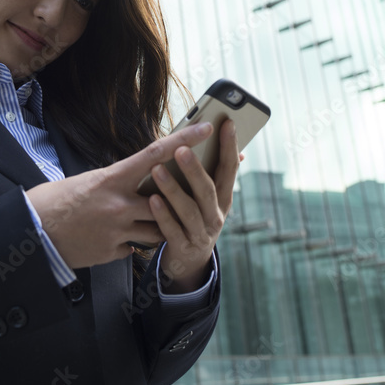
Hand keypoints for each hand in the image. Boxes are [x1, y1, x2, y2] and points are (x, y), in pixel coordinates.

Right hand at [25, 122, 217, 268]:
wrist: (32, 232)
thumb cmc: (57, 201)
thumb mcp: (89, 181)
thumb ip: (118, 180)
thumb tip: (141, 175)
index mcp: (112, 178)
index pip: (156, 154)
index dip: (185, 139)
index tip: (207, 128)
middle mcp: (118, 204)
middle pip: (165, 200)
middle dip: (174, 200)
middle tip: (182, 195)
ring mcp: (117, 231)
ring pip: (157, 229)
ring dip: (156, 225)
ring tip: (141, 220)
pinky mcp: (112, 252)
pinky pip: (135, 248)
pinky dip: (131, 243)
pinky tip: (113, 238)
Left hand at [147, 119, 240, 292]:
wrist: (189, 261)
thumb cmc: (195, 217)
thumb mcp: (209, 198)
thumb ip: (214, 173)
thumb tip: (232, 144)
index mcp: (223, 198)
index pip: (230, 169)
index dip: (230, 146)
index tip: (227, 123)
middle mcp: (216, 215)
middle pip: (207, 190)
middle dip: (195, 169)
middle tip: (181, 149)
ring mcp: (200, 232)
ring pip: (189, 210)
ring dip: (173, 189)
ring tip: (157, 170)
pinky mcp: (183, 247)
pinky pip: (172, 230)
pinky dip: (163, 215)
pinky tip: (152, 200)